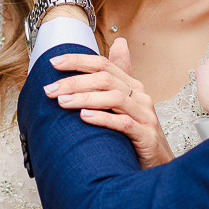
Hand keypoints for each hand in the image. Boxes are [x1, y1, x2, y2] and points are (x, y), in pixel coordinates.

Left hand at [45, 38, 173, 169]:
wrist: (158, 165)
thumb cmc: (136, 135)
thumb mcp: (124, 106)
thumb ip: (117, 79)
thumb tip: (119, 43)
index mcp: (133, 86)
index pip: (104, 65)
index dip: (78, 61)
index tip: (53, 63)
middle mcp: (140, 97)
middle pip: (106, 79)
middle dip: (75, 82)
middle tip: (50, 89)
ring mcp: (145, 116)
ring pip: (114, 98)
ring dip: (85, 98)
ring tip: (62, 102)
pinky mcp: (146, 136)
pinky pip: (124, 123)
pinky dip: (103, 118)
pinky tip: (84, 118)